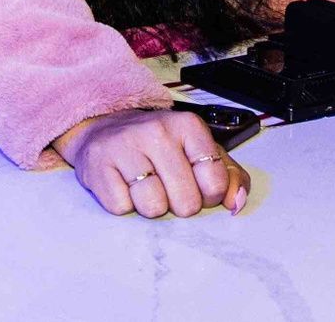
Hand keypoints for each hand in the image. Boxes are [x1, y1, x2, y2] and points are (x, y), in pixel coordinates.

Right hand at [54, 108, 248, 218]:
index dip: (208, 195)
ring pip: (153, 208)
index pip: (214, 183)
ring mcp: (125, 146)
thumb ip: (228, 175)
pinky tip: (122, 183)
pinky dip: (124, 203)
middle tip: (166, 185)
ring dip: (150, 205)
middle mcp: (157, 131)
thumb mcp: (199, 151)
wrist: (103, 128)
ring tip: (144, 184)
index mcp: (188, 126)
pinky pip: (122, 208)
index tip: (196, 185)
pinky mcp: (98, 164)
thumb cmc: (158, 146)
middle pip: (186, 202)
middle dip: (178, 203)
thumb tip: (236, 203)